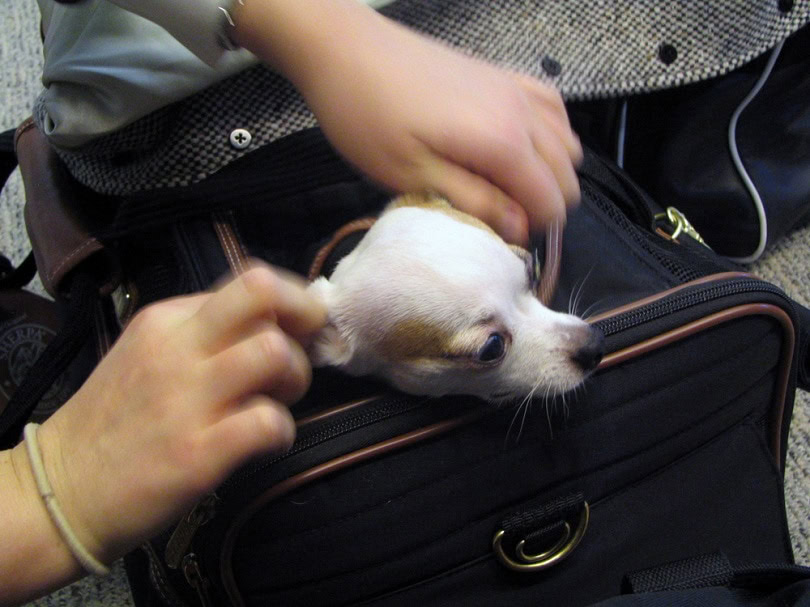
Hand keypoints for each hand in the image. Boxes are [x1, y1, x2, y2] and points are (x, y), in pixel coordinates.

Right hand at [36, 263, 325, 563]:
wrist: (63, 489)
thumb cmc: (116, 421)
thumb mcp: (149, 354)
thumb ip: (206, 335)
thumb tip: (277, 326)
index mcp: (168, 320)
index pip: (251, 280)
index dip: (291, 302)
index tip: (298, 331)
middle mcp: (178, 348)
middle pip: (264, 293)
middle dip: (304, 319)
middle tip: (299, 356)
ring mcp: (187, 398)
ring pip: (275, 353)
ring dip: (295, 379)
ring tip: (276, 403)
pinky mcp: (197, 452)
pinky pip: (269, 422)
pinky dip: (283, 432)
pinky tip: (266, 443)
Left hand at [234, 0, 582, 246]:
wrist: (347, 50)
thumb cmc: (368, 118)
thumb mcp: (411, 175)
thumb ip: (472, 202)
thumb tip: (518, 228)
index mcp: (502, 142)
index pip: (550, 200)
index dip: (533, 230)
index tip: (502, 241)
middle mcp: (522, 113)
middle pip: (565, 173)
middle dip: (545, 205)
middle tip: (503, 221)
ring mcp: (516, 88)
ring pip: (566, 141)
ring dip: (550, 172)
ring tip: (511, 190)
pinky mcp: (503, 74)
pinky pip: (553, 107)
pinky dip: (551, 134)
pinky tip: (523, 147)